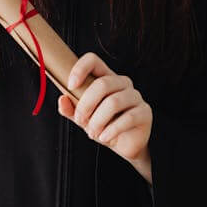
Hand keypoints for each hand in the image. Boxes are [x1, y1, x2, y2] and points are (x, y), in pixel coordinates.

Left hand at [58, 52, 152, 177]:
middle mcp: (122, 83)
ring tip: (92, 132)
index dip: (80, 69)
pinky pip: (127, 118)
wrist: (124, 145)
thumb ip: (71, 109)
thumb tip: (62, 100)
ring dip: (98, 120)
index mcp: (106, 78)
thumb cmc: (103, 126)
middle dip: (86, 105)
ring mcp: (135, 96)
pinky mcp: (144, 112)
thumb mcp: (83, 118)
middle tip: (80, 120)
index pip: (94, 61)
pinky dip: (111, 130)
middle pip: (103, 83)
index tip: (70, 86)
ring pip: (114, 102)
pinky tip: (104, 137)